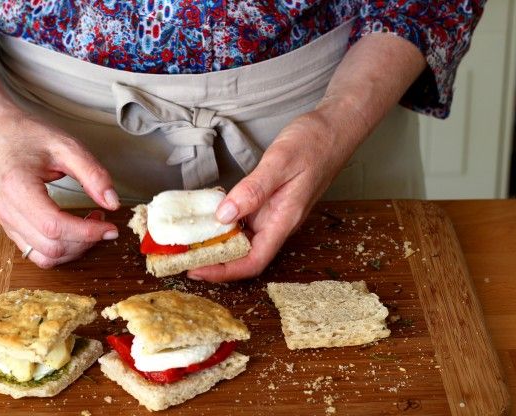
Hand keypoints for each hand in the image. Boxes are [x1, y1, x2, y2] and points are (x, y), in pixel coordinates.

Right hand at [0, 110, 120, 267]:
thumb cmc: (29, 137)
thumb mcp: (67, 147)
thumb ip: (93, 174)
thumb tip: (112, 203)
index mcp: (18, 187)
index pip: (55, 226)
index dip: (88, 232)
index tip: (111, 227)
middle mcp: (8, 210)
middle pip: (52, 246)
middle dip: (85, 241)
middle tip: (103, 221)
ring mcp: (7, 222)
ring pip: (46, 256)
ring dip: (75, 249)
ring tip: (90, 225)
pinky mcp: (11, 228)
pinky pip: (38, 254)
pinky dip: (62, 249)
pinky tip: (74, 230)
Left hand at [187, 109, 355, 281]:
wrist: (335, 129)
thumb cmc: (314, 143)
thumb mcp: (280, 162)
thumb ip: (253, 190)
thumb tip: (223, 216)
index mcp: (284, 220)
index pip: (253, 261)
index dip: (223, 271)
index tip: (195, 270)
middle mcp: (278, 222)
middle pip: (244, 254)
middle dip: (213, 260)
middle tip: (180, 255)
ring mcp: (274, 213)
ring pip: (243, 238)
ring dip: (217, 242)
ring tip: (188, 239)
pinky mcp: (270, 202)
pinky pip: (245, 219)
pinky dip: (225, 222)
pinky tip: (209, 215)